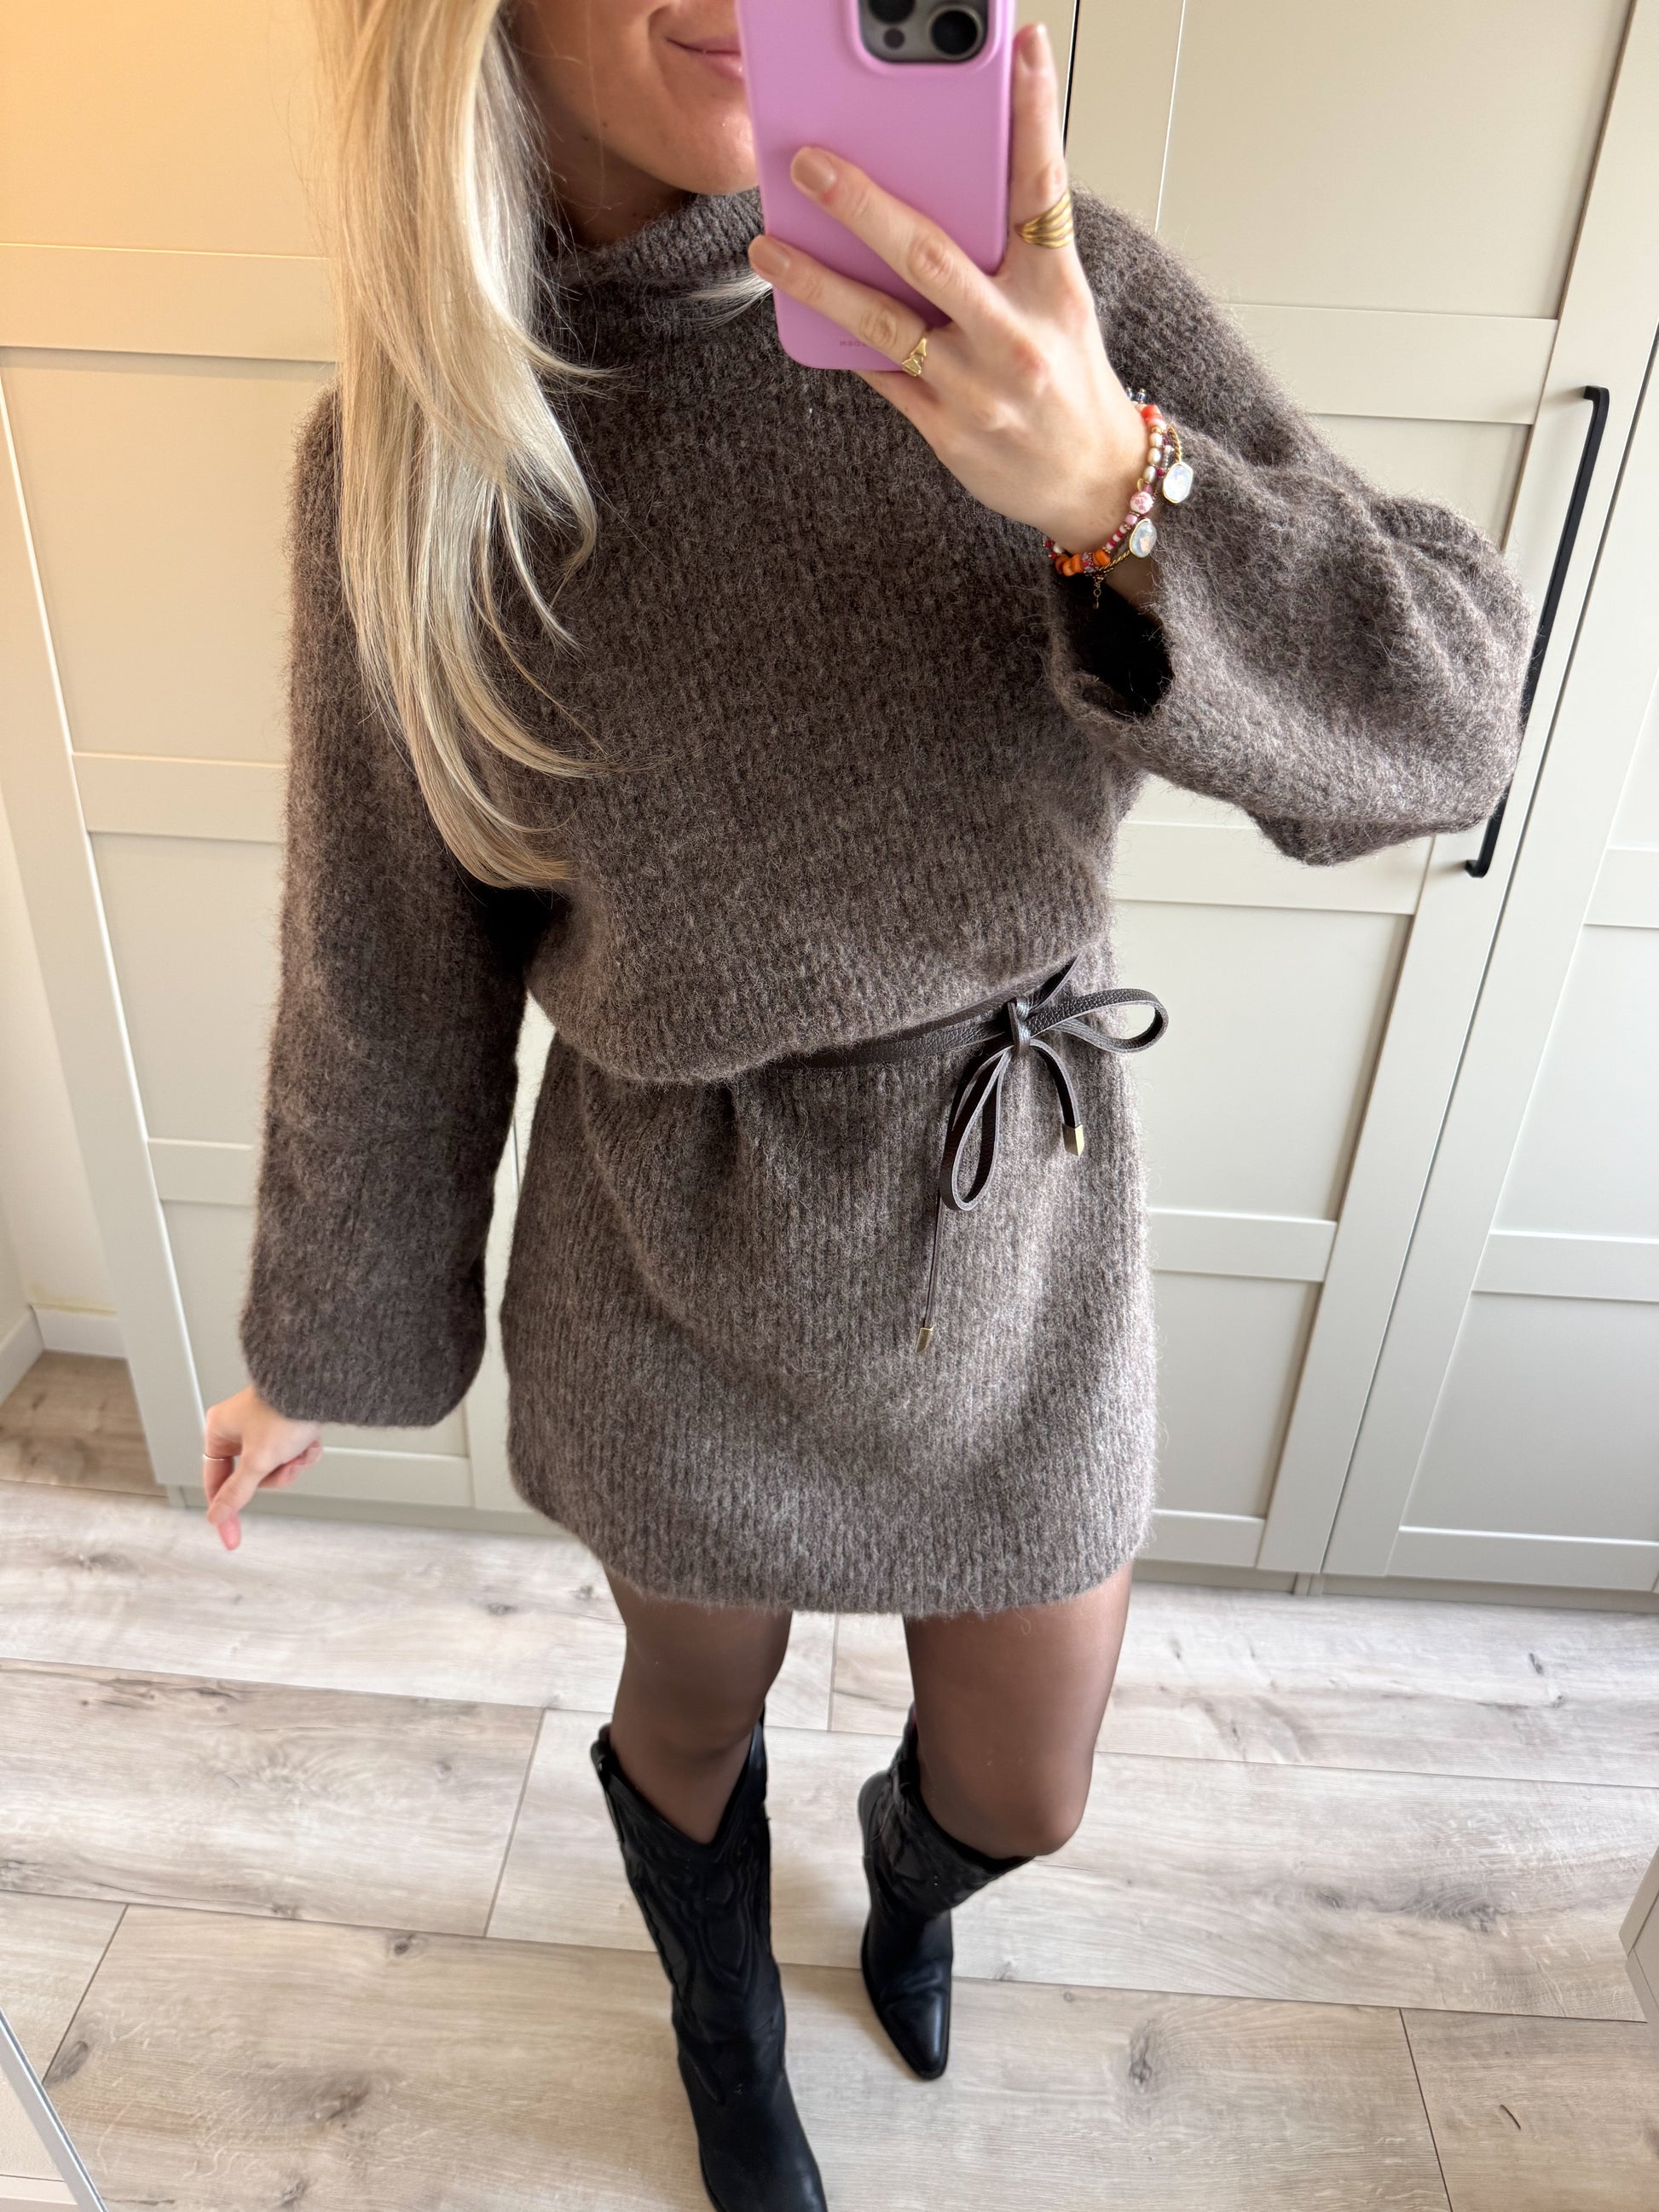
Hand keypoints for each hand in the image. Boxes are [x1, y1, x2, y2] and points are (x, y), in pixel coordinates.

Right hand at [201, 1386, 322, 1551]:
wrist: (322, 1385)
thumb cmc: (284, 1410)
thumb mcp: (258, 1460)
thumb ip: (237, 1492)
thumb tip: (218, 1516)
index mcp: (219, 1429)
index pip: (215, 1480)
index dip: (224, 1509)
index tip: (231, 1536)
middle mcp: (238, 1425)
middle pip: (250, 1475)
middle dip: (275, 1475)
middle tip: (286, 1466)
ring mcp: (263, 1424)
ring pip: (274, 1466)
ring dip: (292, 1464)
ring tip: (302, 1450)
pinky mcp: (287, 1422)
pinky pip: (290, 1452)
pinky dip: (304, 1452)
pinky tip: (312, 1442)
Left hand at [745, 20, 1156, 605]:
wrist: (1089, 480)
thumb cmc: (1065, 376)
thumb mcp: (1059, 302)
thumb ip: (1013, 245)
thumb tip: (948, 177)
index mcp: (1054, 289)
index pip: (1043, 188)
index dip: (1033, 115)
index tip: (1020, 48)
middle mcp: (1017, 336)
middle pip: (932, 255)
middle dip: (864, 204)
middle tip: (811, 162)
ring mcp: (977, 387)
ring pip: (885, 323)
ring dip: (819, 281)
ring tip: (769, 246)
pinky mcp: (947, 430)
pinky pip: (881, 375)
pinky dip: (841, 339)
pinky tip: (801, 306)